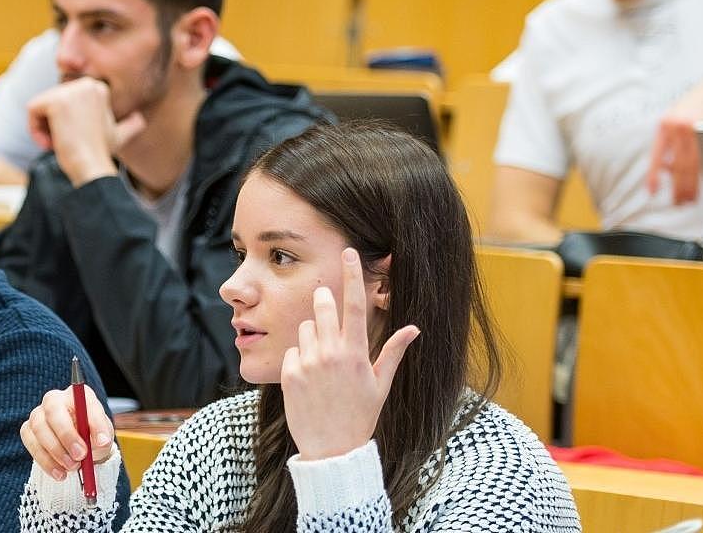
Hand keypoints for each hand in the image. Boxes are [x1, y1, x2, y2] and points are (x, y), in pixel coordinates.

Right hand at [21, 386, 115, 480]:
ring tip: (73, 467)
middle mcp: (54, 399)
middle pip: (53, 410)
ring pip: (39, 428)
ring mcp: (37, 414)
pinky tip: (60, 473)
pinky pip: (31, 444)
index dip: (92, 419)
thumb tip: (101, 441)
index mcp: (76, 395)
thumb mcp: (102, 437)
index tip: (103, 442)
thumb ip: (102, 437)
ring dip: (56, 451)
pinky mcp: (27, 431)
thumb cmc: (91, 438)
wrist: (78, 449)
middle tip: (81, 456)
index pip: (82, 398)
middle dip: (67, 435)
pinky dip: (46, 461)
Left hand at [25, 78, 146, 187]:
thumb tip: (140, 120)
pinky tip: (49, 143)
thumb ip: (130, 125)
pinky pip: (31, 109)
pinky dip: (34, 129)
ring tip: (57, 144)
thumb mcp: (119, 136)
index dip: (64, 122)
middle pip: (50, 101)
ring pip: (40, 106)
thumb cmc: (101, 155)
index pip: (63, 100)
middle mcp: (86, 84)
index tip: (75, 138)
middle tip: (63, 144)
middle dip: (51, 125)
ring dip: (43, 128)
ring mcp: (71, 91)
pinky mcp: (55, 101)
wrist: (92, 168)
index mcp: (97, 88)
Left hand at [282, 248, 420, 460]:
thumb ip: (394, 352)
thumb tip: (414, 327)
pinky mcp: (289, 374)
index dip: (353, 276)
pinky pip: (290, 351)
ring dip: (311, 336)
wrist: (332, 449)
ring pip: (304, 328)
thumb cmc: (360, 415)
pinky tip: (307, 379)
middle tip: (327, 310)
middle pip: (322, 306)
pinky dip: (297, 359)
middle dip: (323, 301)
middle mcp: (331, 353)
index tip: (349, 252)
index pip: (356, 304)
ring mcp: (308, 363)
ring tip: (321, 363)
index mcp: (357, 353)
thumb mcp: (381, 384)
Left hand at [649, 69, 702, 204]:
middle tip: (678, 203)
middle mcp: (680, 126)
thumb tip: (666, 168)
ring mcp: (699, 127)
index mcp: (666, 124)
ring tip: (691, 198)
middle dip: (678, 187)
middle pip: (678, 165)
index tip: (652, 191)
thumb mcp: (678, 117)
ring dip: (692, 184)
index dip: (654, 175)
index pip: (657, 156)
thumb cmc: (701, 104)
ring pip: (695, 164)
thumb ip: (671, 139)